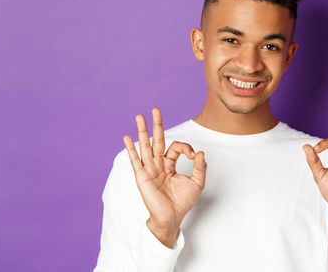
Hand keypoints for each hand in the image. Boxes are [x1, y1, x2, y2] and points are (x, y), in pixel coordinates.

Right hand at [123, 107, 206, 246]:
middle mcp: (159, 164)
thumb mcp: (197, 183)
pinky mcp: (142, 176)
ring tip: (139, 117)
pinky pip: (136, 160)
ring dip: (142, 131)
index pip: (176, 147)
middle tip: (155, 109)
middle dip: (157, 125)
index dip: (186, 148)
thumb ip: (200, 167)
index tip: (193, 156)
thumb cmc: (182, 202)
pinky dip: (131, 149)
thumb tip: (200, 152)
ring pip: (145, 146)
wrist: (171, 217)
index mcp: (170, 164)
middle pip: (157, 140)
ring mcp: (149, 169)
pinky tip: (127, 137)